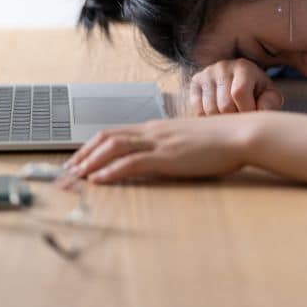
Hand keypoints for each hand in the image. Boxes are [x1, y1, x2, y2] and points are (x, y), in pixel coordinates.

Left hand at [62, 115, 255, 183]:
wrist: (240, 132)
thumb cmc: (221, 138)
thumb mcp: (190, 139)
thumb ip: (171, 145)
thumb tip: (160, 155)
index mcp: (157, 127)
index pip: (116, 133)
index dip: (93, 146)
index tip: (79, 159)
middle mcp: (153, 131)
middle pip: (108, 137)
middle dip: (83, 154)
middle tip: (66, 170)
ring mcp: (160, 141)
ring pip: (114, 146)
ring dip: (90, 162)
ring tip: (74, 176)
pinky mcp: (168, 156)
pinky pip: (133, 161)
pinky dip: (111, 170)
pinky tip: (99, 179)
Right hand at [189, 58, 283, 115]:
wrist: (239, 80)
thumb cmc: (257, 92)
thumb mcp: (269, 95)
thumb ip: (270, 102)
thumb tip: (260, 110)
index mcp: (243, 67)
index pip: (239, 93)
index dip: (246, 111)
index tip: (252, 118)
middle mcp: (222, 67)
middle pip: (224, 105)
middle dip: (235, 119)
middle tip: (242, 122)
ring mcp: (207, 74)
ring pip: (210, 110)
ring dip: (222, 122)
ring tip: (232, 119)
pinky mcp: (195, 82)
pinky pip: (198, 111)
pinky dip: (209, 120)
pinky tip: (220, 117)